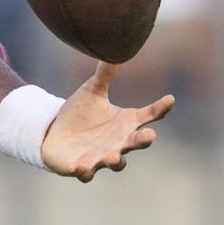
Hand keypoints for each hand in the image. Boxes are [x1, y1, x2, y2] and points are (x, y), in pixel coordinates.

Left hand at [42, 62, 174, 181]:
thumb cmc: (78, 113)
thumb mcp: (92, 91)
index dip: (160, 108)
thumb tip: (116, 51)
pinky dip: (84, 171)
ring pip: (115, 162)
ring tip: (113, 155)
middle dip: (142, 140)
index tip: (169, 99)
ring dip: (115, 160)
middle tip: (149, 135)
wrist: (53, 133)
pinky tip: (80, 166)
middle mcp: (118, 142)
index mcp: (124, 123)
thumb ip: (105, 75)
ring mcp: (101, 157)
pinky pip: (86, 173)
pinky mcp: (81, 167)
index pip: (148, 115)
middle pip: (136, 143)